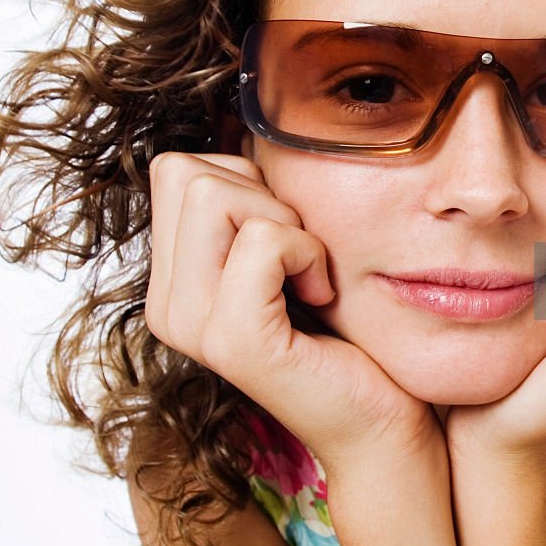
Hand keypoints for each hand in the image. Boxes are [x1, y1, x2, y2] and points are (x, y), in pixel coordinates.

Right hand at [144, 152, 441, 471]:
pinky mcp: (234, 339)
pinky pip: (263, 240)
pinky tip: (320, 294)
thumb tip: (245, 132)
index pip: (176, 170)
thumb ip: (247, 203)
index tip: (283, 239)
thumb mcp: (283, 250)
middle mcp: (166, 304)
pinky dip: (307, 252)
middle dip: (261, 198)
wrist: (379, 414)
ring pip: (216, 194)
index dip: (245, 184)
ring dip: (286, 225)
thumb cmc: (341, 327)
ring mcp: (192, 325)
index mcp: (171, 281)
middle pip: (188, 174)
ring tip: (307, 276)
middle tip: (298, 256)